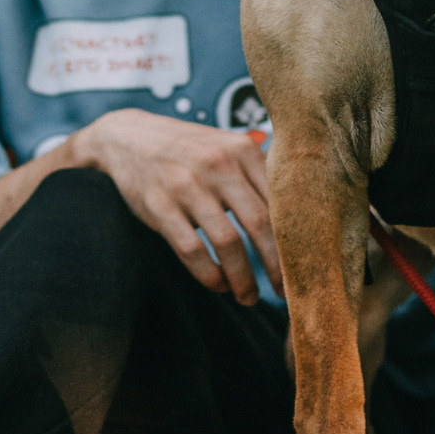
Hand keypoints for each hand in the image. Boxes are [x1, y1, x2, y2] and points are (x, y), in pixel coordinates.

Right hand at [71, 108, 283, 303]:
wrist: (130, 136)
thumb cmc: (190, 149)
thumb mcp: (226, 148)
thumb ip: (258, 174)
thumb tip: (298, 218)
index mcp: (242, 150)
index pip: (280, 200)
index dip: (295, 238)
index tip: (304, 265)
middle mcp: (218, 164)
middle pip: (259, 224)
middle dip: (276, 265)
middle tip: (286, 291)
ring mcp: (187, 185)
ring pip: (227, 242)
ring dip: (242, 278)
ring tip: (248, 297)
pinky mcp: (160, 206)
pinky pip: (192, 250)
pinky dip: (209, 275)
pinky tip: (219, 285)